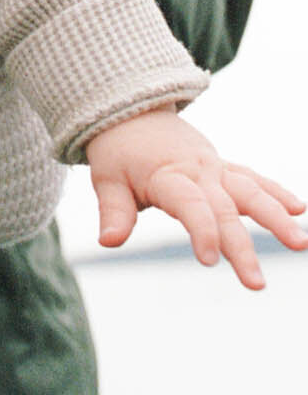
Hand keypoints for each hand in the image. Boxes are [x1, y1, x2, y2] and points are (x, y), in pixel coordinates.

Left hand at [86, 106, 307, 289]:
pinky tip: (299, 209)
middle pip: (226, 209)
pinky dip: (276, 191)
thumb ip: (114, 210)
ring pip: (251, 191)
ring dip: (276, 216)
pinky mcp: (224, 168)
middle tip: (257, 283)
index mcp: (168, 175)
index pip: (190, 205)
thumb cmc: (118, 151)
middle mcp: (198, 171)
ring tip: (300, 242)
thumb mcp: (106, 178)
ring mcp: (215, 168)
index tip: (210, 261)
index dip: (201, 230)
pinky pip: (253, 178)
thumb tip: (108, 241)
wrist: (131, 111)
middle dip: (242, 246)